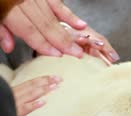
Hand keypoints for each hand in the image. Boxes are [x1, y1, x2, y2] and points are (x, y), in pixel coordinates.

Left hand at [1, 0, 118, 62]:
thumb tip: (9, 47)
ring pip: (54, 17)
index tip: (58, 55)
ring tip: (80, 45)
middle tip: (76, 54)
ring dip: (69, 32)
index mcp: (10, 9)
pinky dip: (70, 15)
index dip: (44, 44)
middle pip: (46, 25)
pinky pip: (58, 5)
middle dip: (63, 41)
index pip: (30, 31)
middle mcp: (25, 2)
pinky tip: (81, 25)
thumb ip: (1, 30)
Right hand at [13, 75, 60, 115]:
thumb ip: (21, 96)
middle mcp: (14, 95)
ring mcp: (15, 103)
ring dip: (43, 89)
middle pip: (32, 86)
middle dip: (46, 81)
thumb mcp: (12, 100)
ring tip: (54, 86)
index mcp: (13, 91)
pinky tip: (43, 102)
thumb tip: (35, 95)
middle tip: (59, 79)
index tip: (54, 77)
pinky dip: (34, 105)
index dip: (43, 79)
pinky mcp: (16, 113)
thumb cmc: (3, 110)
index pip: (30, 83)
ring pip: (31, 94)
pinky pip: (25, 108)